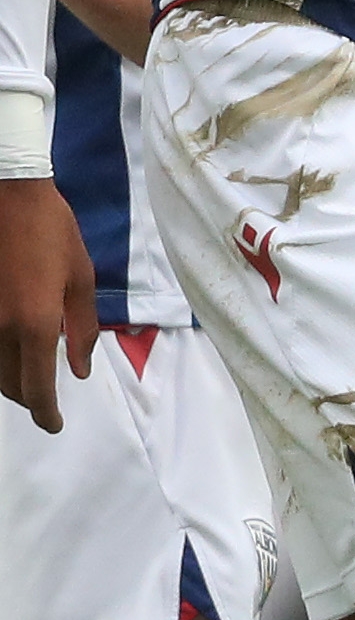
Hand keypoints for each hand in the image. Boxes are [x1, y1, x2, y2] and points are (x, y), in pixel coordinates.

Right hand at [0, 176, 99, 433]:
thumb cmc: (54, 234)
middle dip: (30, 398)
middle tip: (47, 399)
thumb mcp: (82, 280)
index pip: (37, 389)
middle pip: (9, 386)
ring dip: (10, 380)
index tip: (55, 424)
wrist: (9, 195)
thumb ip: (82, 330)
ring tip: (30, 376)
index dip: (45, 414)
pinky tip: (10, 350)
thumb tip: (80, 370)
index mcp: (37, 325)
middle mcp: (2, 330)